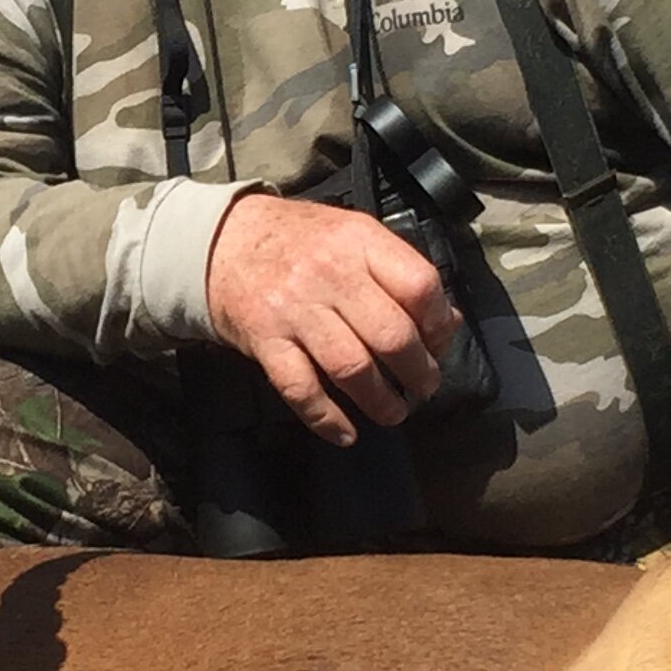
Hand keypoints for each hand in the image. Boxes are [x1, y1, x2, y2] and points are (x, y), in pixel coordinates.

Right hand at [203, 193, 461, 446]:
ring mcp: (295, 309)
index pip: (419, 285)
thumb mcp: (355, 236)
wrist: (224, 240)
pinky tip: (345, 433)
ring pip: (352, 367)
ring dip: (380, 402)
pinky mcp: (265, 340)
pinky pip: (300, 388)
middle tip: (422, 388)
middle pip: (391, 335)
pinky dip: (326, 419)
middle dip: (417, 373)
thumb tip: (447, 323)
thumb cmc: (300, 241)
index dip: (438, 323)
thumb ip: (399, 273)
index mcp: (360, 242)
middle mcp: (330, 274)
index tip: (437, 344)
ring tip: (392, 412)